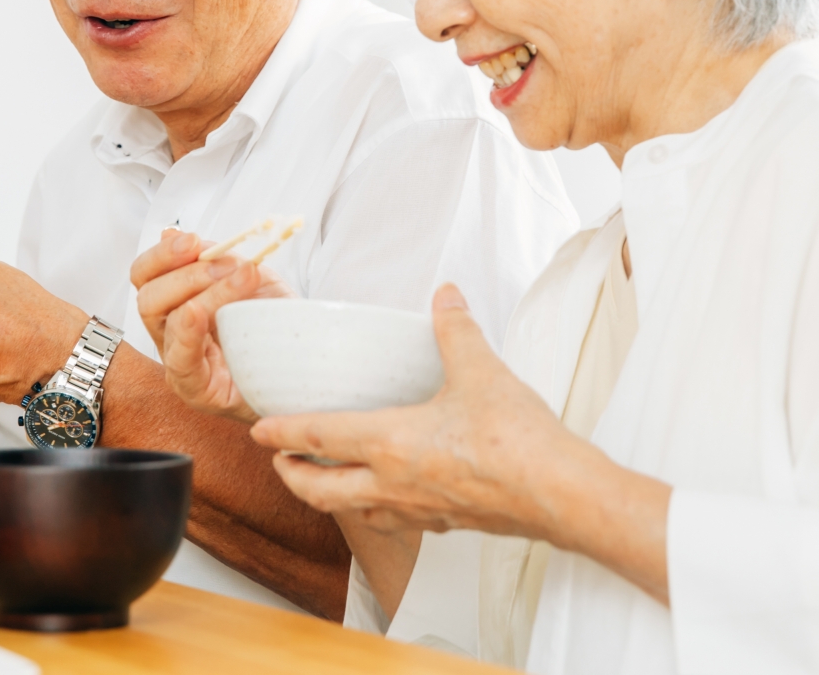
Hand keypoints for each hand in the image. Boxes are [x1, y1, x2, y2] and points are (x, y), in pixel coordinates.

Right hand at [130, 230, 291, 422]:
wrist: (308, 364)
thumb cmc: (275, 323)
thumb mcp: (249, 278)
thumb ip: (214, 258)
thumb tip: (171, 232)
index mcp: (177, 302)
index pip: (146, 275)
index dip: (162, 254)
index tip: (192, 240)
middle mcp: (172, 333)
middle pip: (147, 296)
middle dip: (186, 273)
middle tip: (228, 265)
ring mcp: (181, 363)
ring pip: (165, 321)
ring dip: (201, 292)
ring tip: (242, 280)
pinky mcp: (197, 390)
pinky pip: (180, 361)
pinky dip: (186, 333)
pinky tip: (198, 313)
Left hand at [250, 285, 624, 542]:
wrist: (560, 494)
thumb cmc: (518, 442)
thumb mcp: (480, 370)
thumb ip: (455, 329)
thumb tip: (446, 296)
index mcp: (391, 443)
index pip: (320, 437)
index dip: (283, 432)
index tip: (258, 431)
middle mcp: (394, 483)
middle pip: (323, 490)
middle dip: (293, 477)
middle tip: (278, 463)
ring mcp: (419, 509)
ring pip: (356, 511)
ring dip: (331, 497)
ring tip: (325, 481)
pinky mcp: (448, 522)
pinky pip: (397, 519)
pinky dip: (379, 507)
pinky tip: (392, 495)